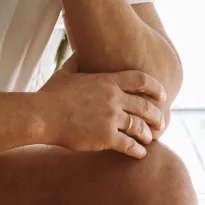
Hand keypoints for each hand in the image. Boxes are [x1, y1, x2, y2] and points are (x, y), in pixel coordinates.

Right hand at [34, 59, 165, 157]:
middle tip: (161, 123)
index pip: (140, 80)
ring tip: (150, 139)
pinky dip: (138, 150)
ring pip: (139, 127)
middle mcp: (114, 98)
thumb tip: (79, 51)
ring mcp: (111, 118)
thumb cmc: (50, 95)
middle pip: (145, 106)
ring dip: (148, 134)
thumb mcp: (65, 73)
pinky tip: (140, 153)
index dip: (155, 87)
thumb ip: (77, 62)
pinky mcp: (106, 137)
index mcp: (107, 81)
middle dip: (157, 116)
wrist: (41, 115)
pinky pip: (129, 145)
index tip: (163, 95)